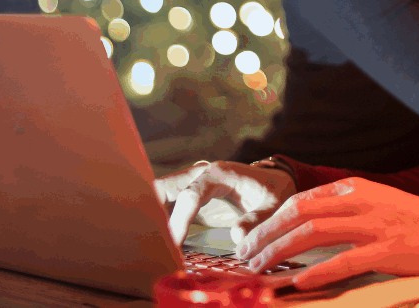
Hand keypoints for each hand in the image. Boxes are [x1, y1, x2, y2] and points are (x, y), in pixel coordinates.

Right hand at [154, 161, 296, 246]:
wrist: (272, 182)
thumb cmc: (273, 192)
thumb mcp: (274, 205)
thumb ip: (258, 220)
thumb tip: (237, 237)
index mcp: (219, 174)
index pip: (190, 195)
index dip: (179, 220)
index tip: (174, 244)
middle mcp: (200, 175)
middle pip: (163, 188)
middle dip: (150, 212)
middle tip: (146, 241)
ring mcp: (191, 185)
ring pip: (158, 195)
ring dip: (149, 217)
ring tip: (145, 243)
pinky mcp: (188, 199)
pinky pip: (164, 207)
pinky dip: (155, 222)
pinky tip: (153, 242)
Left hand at [236, 178, 418, 290]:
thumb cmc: (408, 219)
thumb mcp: (372, 201)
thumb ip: (341, 206)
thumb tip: (303, 220)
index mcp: (353, 187)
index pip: (301, 199)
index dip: (272, 218)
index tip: (253, 236)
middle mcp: (359, 201)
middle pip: (300, 212)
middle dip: (267, 232)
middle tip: (245, 253)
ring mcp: (372, 225)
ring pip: (315, 232)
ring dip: (282, 250)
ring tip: (260, 267)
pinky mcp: (386, 250)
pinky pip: (345, 260)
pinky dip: (318, 272)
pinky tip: (299, 282)